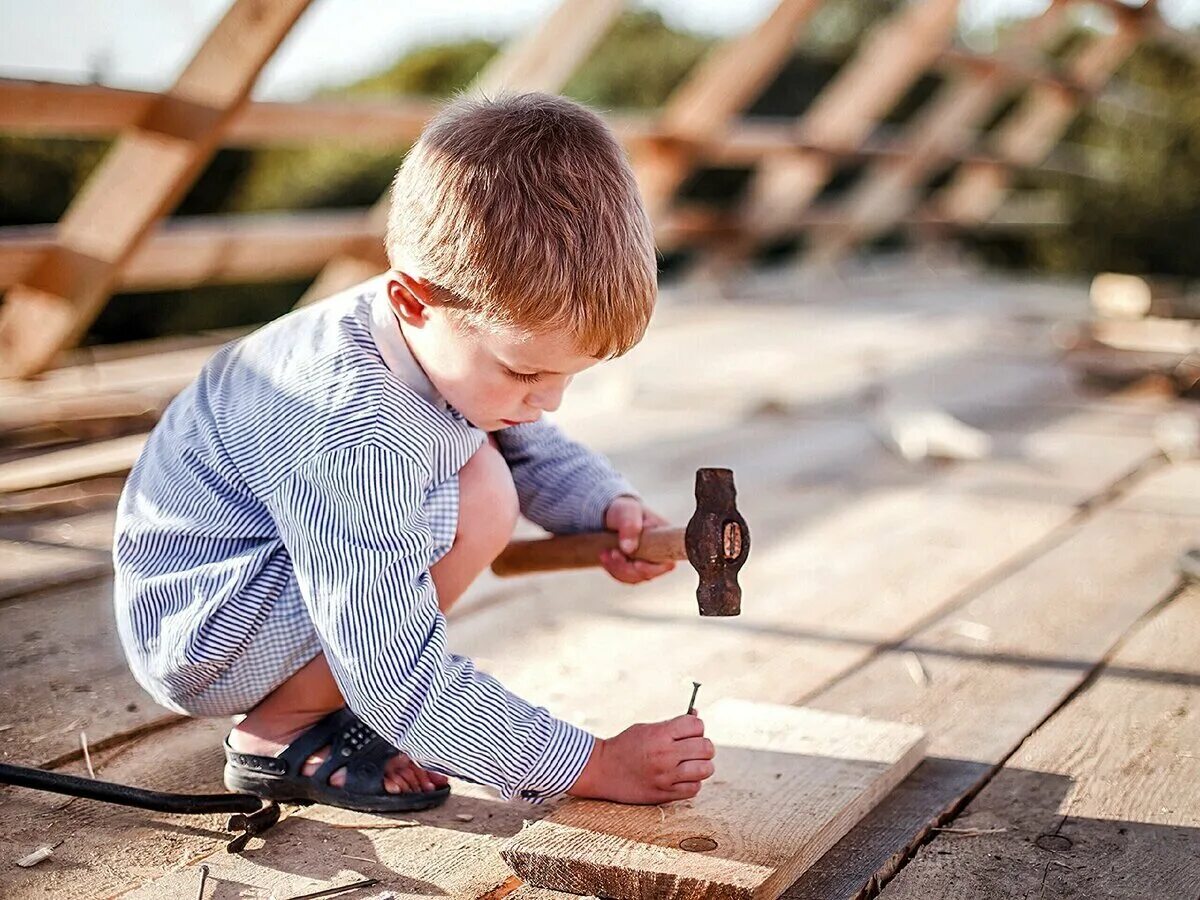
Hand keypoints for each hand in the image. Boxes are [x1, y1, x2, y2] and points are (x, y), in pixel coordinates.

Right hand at [568, 714, 714, 803]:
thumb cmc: (625, 745)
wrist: (602, 770)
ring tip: (691, 764)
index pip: (697, 725)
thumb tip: (697, 715)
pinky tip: (683, 778)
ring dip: (702, 766)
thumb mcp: (646, 728)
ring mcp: (666, 776)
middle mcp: (665, 754)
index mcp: (660, 734)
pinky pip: (694, 788)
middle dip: (703, 746)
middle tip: (694, 748)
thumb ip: (672, 724)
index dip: (697, 727)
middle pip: (706, 747)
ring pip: (705, 769)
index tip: (690, 731)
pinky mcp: (664, 794)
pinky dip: (693, 783)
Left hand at [602, 495, 676, 583]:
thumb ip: (630, 525)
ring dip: (617, 568)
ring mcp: (647, 564)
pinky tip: (604, 556)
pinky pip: (625, 577)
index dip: (653, 568)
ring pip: (634, 578)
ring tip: (604, 553)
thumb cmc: (625, 511)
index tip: (637, 564)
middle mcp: (659, 555)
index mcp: (665, 540)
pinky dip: (613, 569)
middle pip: (648, 574)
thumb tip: (628, 549)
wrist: (613, 515)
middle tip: (612, 552)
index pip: (666, 563)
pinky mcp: (634, 569)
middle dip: (627, 567)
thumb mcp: (628, 511)